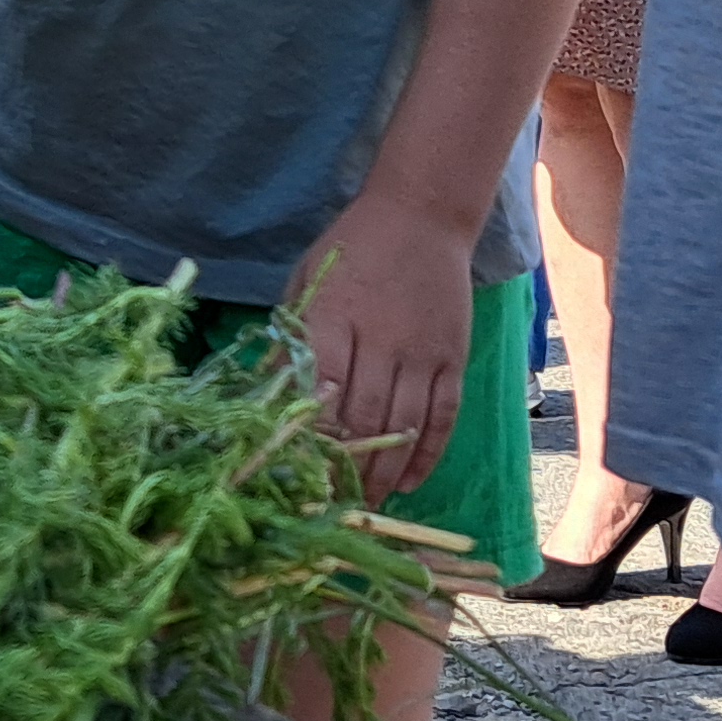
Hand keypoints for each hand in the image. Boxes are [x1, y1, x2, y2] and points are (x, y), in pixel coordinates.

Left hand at [284, 187, 474, 506]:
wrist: (422, 216)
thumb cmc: (351, 251)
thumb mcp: (306, 282)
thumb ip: (291, 339)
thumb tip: (268, 399)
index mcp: (333, 316)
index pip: (321, 388)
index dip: (310, 437)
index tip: (297, 472)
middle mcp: (380, 337)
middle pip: (364, 416)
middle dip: (346, 468)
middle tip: (331, 503)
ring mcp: (422, 350)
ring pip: (405, 425)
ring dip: (385, 472)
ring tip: (368, 504)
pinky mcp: (453, 357)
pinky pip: (444, 416)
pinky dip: (428, 454)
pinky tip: (410, 481)